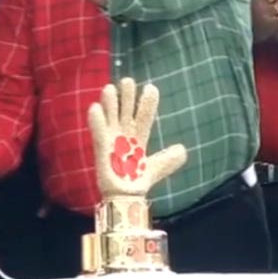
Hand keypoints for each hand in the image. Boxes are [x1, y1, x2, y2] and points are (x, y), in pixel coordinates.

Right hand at [87, 78, 186, 197]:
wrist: (125, 198)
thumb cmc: (136, 181)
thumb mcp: (156, 168)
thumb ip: (169, 159)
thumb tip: (182, 150)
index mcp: (137, 138)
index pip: (143, 117)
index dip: (146, 103)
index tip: (151, 87)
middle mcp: (123, 136)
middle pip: (124, 112)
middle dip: (125, 97)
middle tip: (127, 81)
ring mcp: (111, 142)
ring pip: (110, 118)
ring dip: (109, 104)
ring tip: (109, 88)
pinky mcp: (101, 150)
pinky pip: (99, 134)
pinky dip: (97, 121)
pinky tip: (95, 107)